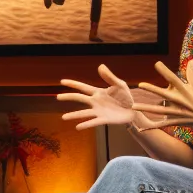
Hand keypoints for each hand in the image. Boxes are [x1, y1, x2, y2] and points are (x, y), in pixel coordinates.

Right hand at [58, 64, 172, 130]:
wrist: (134, 109)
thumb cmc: (126, 96)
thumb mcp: (120, 84)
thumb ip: (110, 77)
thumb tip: (100, 66)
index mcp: (98, 92)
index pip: (83, 87)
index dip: (73, 84)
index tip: (62, 82)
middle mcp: (96, 102)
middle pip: (80, 98)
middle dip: (69, 97)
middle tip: (57, 97)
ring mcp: (99, 111)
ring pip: (84, 113)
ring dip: (74, 115)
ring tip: (63, 117)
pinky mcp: (104, 119)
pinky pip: (93, 122)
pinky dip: (85, 124)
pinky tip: (77, 127)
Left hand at [132, 60, 192, 131]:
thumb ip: (190, 72)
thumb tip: (192, 60)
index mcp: (183, 90)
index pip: (173, 78)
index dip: (165, 71)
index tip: (157, 63)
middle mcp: (178, 100)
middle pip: (164, 94)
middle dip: (152, 89)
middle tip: (140, 84)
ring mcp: (176, 111)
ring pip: (158, 110)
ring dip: (146, 108)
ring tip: (133, 106)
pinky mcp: (174, 120)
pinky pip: (161, 124)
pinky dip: (151, 126)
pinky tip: (141, 128)